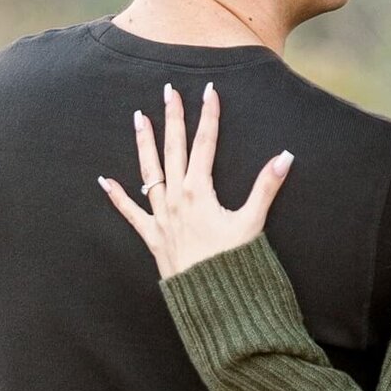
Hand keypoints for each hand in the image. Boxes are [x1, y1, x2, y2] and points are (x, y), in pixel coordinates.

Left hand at [99, 82, 293, 279]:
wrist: (210, 299)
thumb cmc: (232, 261)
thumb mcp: (252, 221)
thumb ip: (267, 186)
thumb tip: (285, 157)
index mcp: (199, 190)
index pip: (205, 144)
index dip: (208, 116)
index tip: (209, 92)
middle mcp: (176, 197)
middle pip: (174, 149)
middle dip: (173, 118)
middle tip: (168, 91)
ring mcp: (161, 215)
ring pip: (149, 171)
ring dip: (144, 143)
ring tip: (138, 117)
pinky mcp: (152, 235)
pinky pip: (130, 213)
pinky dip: (118, 197)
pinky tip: (105, 181)